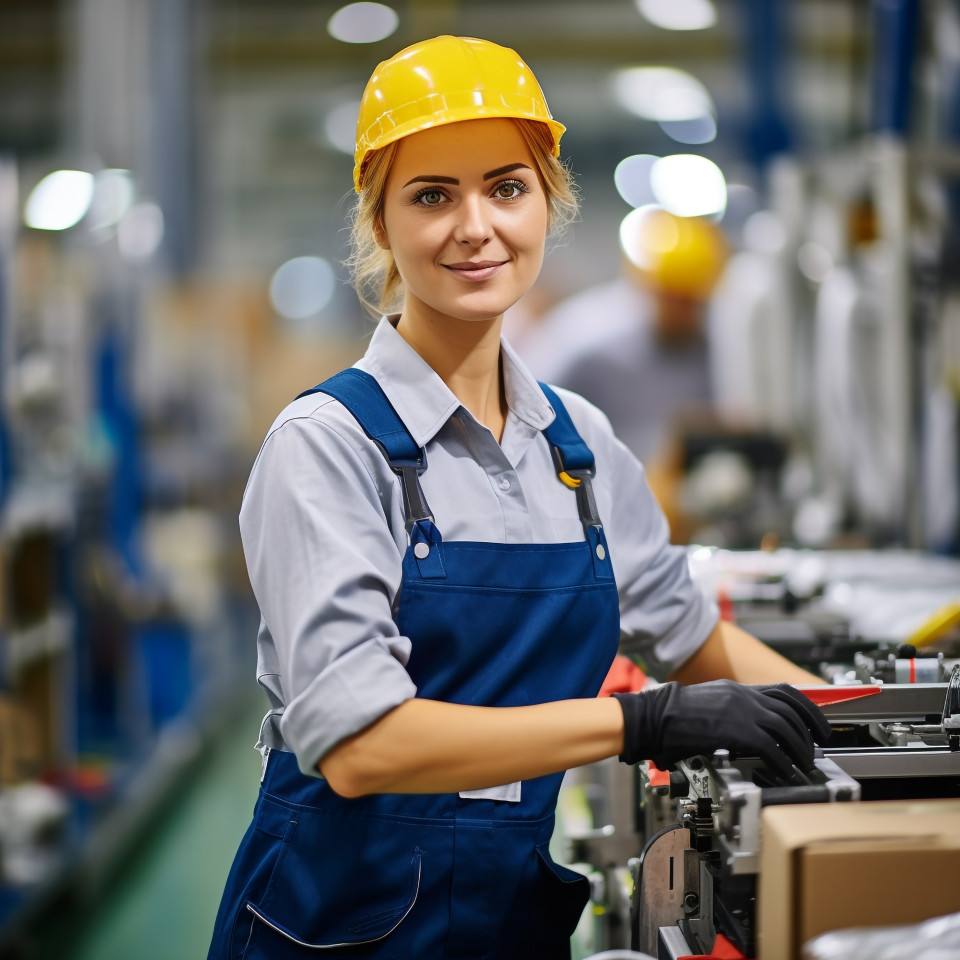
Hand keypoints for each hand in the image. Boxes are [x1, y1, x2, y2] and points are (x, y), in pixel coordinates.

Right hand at [612, 680, 831, 779]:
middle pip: (790, 711)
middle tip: (815, 750)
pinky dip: (783, 762)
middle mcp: (743, 696)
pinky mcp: (736, 731)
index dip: (807, 709)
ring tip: (804, 765)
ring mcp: (740, 711)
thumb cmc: (671, 715)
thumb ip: (731, 712)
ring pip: (785, 729)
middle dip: (809, 733)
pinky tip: (786, 772)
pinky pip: (770, 747)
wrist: (653, 716)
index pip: (784, 692)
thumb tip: (748, 732)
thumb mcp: (708, 704)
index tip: (817, 725)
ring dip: (799, 749)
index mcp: (737, 689)